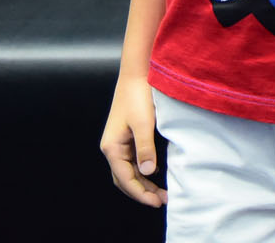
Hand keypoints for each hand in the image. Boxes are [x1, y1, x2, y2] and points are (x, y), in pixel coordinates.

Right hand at [98, 76, 165, 207]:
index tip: (156, 202)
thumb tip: (147, 172)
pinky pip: (132, 161)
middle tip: (162, 200)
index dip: (140, 193)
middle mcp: (112, 148)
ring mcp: (119, 143)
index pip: (125, 179)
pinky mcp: (127, 137)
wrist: (138, 74)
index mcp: (112, 147)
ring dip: (143, 183)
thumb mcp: (144, 123)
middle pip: (124, 179)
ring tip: (161, 192)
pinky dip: (142, 171)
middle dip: (142, 192)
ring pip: (128, 172)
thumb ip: (145, 149)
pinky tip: (155, 173)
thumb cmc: (139, 96)